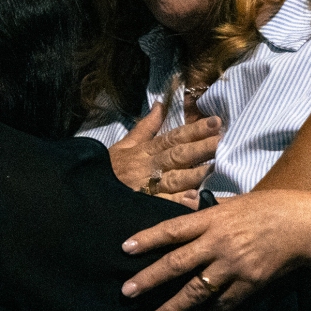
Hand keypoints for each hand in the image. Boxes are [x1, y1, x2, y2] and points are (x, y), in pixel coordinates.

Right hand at [107, 102, 221, 208]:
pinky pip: (164, 204)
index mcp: (147, 150)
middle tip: (222, 140)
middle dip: (201, 147)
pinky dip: (178, 202)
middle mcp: (150, 166)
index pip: (174, 137)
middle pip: (178, 155)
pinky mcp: (145, 206)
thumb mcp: (125, 144)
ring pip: (175, 178)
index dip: (194, 129)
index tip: (216, 121)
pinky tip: (195, 199)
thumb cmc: (109, 169)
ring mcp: (148, 187)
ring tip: (215, 167)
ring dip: (195, 173)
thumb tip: (160, 105)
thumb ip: (146, 127)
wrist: (88, 192)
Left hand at [120, 189, 310, 310]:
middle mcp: (218, 242)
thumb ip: (211, 211)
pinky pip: (224, 304)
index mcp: (213, 219)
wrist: (305, 226)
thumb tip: (189, 210)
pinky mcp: (249, 283)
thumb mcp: (237, 202)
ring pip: (196, 289)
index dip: (147, 239)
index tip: (125, 249)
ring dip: (173, 307)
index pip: (172, 230)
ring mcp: (233, 265)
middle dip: (149, 279)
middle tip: (126, 292)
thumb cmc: (271, 207)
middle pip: (176, 263)